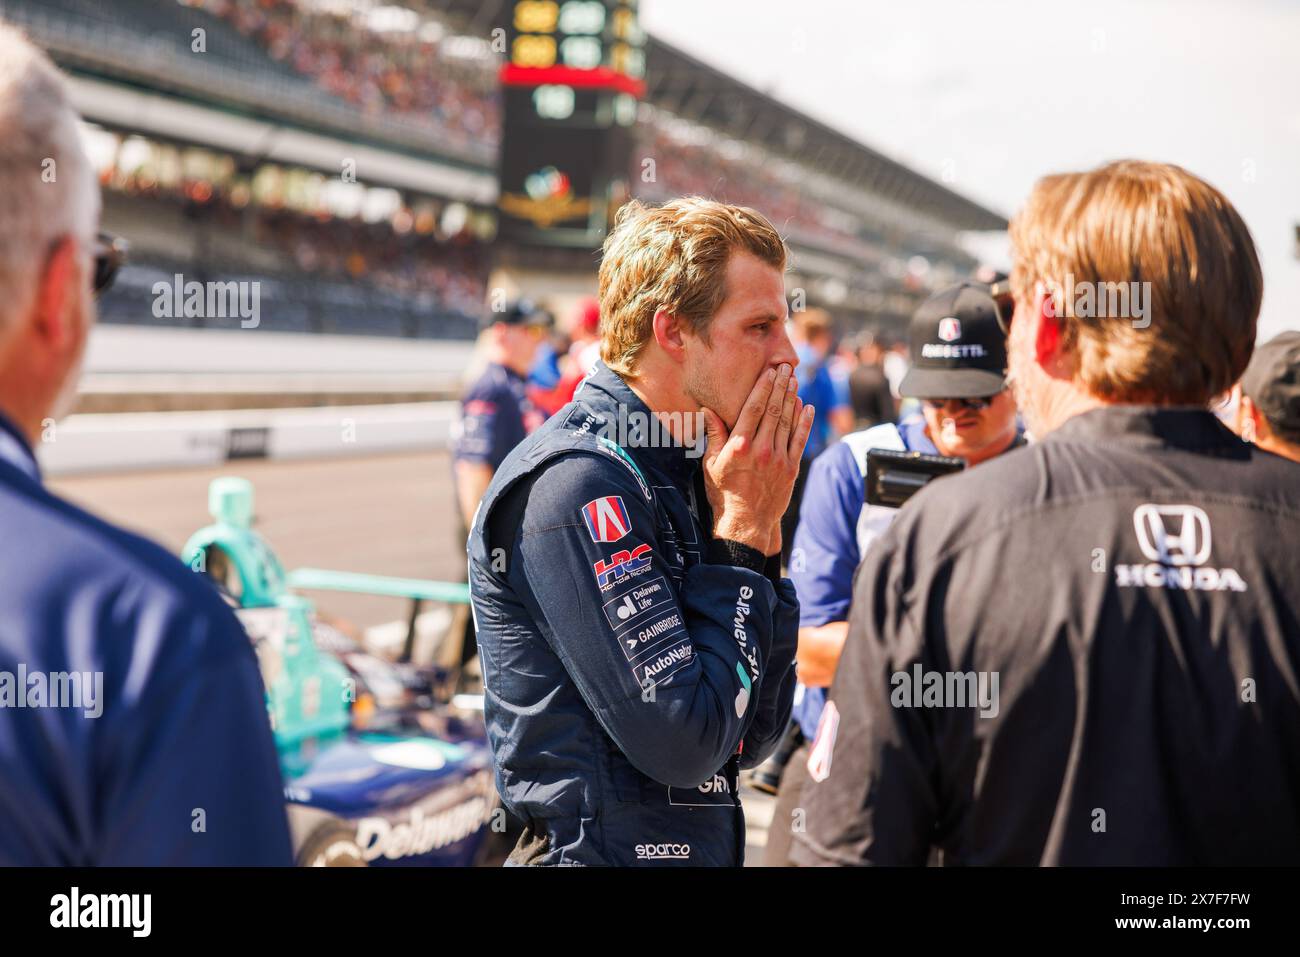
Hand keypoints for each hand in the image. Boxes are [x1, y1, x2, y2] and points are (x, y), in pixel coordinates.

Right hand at [700, 363, 814, 554]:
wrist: (745, 523)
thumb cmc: (723, 493)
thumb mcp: (711, 465)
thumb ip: (714, 436)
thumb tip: (708, 409)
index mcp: (739, 446)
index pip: (753, 409)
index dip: (763, 387)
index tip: (769, 371)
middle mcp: (760, 450)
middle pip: (773, 410)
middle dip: (780, 386)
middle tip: (785, 368)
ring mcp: (778, 459)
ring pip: (787, 422)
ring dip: (792, 398)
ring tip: (794, 380)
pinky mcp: (791, 469)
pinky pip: (799, 440)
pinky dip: (804, 422)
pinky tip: (807, 407)